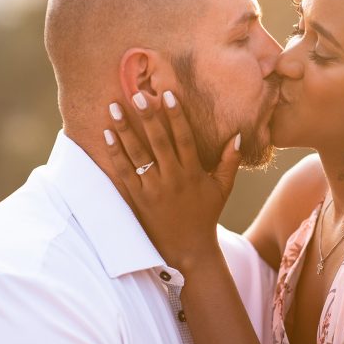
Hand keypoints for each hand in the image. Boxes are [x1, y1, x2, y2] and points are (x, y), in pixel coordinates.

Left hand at [103, 91, 241, 271]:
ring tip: (114, 107)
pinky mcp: (138, 199)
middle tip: (137, 93)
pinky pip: (124, 172)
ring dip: (125, 130)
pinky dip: (115, 153)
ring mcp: (153, 189)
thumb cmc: (205, 216)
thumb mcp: (222, 189)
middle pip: (158, 142)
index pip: (184, 138)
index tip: (168, 94)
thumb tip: (237, 134)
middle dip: (147, 116)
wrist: (188, 250)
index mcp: (193, 173)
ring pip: (137, 154)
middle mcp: (173, 179)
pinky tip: (107, 134)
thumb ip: (230, 161)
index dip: (176, 116)